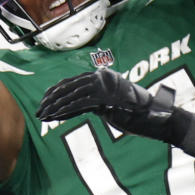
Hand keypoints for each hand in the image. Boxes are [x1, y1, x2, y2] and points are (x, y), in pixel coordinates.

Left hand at [36, 70, 179, 139]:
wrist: (155, 117)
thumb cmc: (137, 115)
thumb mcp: (114, 106)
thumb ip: (99, 103)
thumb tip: (84, 107)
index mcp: (102, 77)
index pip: (74, 82)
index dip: (57, 91)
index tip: (45, 100)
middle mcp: (101, 78)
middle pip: (68, 86)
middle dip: (51, 99)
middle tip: (39, 110)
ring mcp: (102, 88)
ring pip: (71, 95)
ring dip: (54, 106)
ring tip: (43, 115)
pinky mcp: (104, 100)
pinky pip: (79, 105)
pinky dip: (64, 111)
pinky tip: (54, 117)